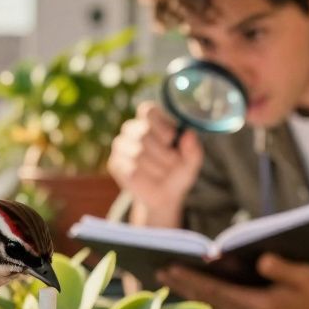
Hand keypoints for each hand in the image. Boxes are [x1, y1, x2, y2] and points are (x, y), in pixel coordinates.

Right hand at [108, 101, 203, 217]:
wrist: (164, 196)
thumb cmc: (177, 172)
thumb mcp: (191, 162)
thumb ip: (193, 149)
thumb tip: (189, 134)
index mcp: (151, 120)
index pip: (148, 111)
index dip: (160, 124)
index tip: (171, 138)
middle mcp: (132, 129)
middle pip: (144, 134)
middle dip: (164, 154)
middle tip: (173, 163)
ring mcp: (121, 145)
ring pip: (138, 154)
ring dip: (157, 168)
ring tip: (162, 173)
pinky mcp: (115, 163)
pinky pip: (132, 170)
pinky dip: (146, 178)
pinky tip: (150, 180)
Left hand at [157, 254, 308, 308]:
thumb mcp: (307, 275)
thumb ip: (283, 268)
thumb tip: (262, 259)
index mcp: (259, 307)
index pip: (216, 291)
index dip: (191, 278)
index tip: (170, 268)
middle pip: (208, 298)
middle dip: (183, 283)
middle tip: (157, 269)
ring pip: (212, 302)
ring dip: (190, 288)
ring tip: (168, 273)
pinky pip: (221, 303)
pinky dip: (204, 292)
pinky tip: (192, 282)